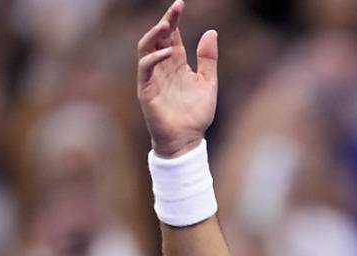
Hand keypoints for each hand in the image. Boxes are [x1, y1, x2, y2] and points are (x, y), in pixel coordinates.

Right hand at [137, 0, 217, 157]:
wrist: (187, 141)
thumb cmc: (196, 115)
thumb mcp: (208, 83)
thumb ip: (208, 59)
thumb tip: (211, 31)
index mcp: (177, 64)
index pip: (172, 36)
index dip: (174, 20)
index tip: (180, 4)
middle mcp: (162, 67)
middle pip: (158, 37)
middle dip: (165, 21)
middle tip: (175, 7)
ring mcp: (152, 78)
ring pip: (146, 49)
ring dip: (154, 35)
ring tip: (165, 24)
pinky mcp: (146, 90)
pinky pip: (145, 69)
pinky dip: (154, 58)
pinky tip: (167, 52)